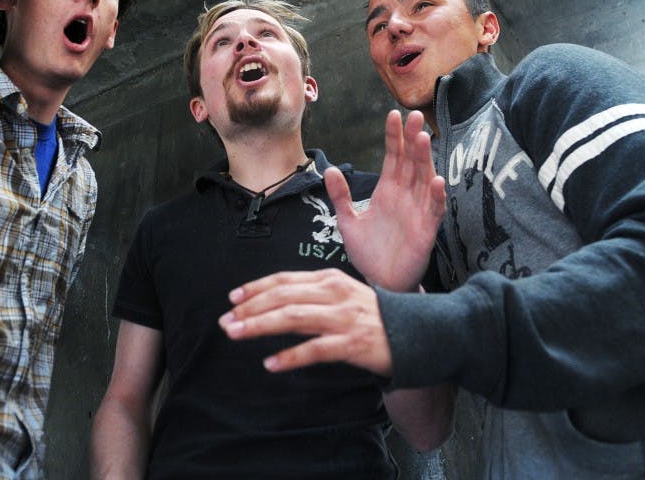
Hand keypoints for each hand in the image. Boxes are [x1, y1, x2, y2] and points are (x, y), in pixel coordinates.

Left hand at [218, 269, 391, 375]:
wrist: (418, 333)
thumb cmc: (373, 316)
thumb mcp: (342, 296)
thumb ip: (311, 297)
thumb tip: (272, 304)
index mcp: (329, 279)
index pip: (284, 280)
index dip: (256, 287)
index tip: (232, 298)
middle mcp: (335, 294)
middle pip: (283, 297)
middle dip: (250, 308)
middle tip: (226, 320)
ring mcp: (344, 318)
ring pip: (294, 317)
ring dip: (260, 325)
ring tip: (236, 334)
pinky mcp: (353, 344)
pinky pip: (316, 350)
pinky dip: (290, 356)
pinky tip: (271, 363)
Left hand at [325, 109, 444, 290]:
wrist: (380, 283)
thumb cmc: (369, 254)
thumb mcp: (348, 222)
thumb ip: (341, 196)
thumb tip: (330, 169)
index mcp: (388, 192)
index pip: (393, 158)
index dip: (394, 137)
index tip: (393, 115)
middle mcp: (405, 197)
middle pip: (411, 162)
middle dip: (412, 139)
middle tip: (414, 115)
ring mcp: (418, 212)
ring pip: (424, 180)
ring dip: (425, 160)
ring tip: (423, 138)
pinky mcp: (426, 231)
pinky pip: (434, 210)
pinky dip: (438, 196)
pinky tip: (438, 180)